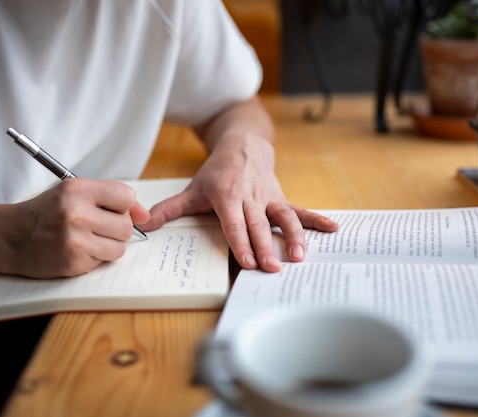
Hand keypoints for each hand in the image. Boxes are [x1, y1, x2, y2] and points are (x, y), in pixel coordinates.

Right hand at [1, 179, 149, 277]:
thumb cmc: (45, 213)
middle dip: (117, 229)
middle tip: (97, 227)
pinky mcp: (74, 262)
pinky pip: (103, 262)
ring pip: (120, 247)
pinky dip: (95, 258)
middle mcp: (76, 213)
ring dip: (109, 246)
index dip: (124, 206)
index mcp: (77, 190)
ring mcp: (75, 240)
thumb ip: (110, 199)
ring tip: (88, 239)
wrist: (9, 236)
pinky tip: (76, 251)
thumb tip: (146, 216)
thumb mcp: (72, 194)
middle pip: (126, 226)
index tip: (113, 210)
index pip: (126, 196)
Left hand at [141, 135, 337, 272]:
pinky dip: (317, 219)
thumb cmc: (216, 172)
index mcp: (227, 195)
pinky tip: (333, 230)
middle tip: (273, 268)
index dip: (241, 242)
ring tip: (300, 256)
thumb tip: (143, 225)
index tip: (248, 262)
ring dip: (294, 236)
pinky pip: (301, 209)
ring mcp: (269, 197)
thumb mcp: (192, 189)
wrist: (242, 145)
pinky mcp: (282, 197)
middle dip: (267, 246)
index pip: (234, 223)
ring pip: (284, 216)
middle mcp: (251, 196)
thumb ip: (170, 209)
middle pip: (260, 224)